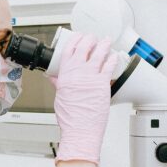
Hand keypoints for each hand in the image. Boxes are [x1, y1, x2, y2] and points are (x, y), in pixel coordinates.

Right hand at [52, 33, 117, 164]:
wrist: (80, 130)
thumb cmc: (70, 118)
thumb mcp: (59, 97)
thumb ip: (59, 84)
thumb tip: (53, 78)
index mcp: (65, 75)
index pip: (68, 50)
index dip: (74, 40)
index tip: (78, 36)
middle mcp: (77, 73)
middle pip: (84, 47)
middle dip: (89, 39)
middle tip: (93, 37)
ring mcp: (90, 77)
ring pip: (98, 53)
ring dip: (103, 44)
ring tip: (106, 41)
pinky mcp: (102, 83)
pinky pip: (109, 66)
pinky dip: (112, 58)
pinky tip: (114, 56)